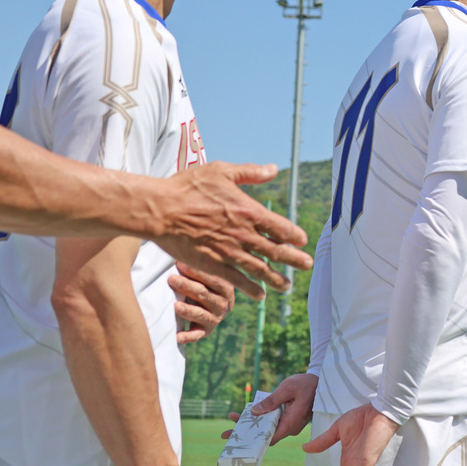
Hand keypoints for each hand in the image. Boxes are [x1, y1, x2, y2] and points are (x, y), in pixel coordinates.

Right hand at [152, 162, 312, 300]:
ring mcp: (229, 251)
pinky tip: (260, 296)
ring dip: (276, 278)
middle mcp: (243, 234)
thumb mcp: (221, 171)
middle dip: (294, 260)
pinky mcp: (213, 265)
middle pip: (276, 251)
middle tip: (307, 265)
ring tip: (287, 285)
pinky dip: (250, 289)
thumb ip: (250, 172)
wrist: (159, 209)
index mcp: (248, 211)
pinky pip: (237, 280)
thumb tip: (273, 169)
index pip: (280, 227)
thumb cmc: (187, 187)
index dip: (294, 236)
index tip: (301, 241)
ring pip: (260, 269)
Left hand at [171, 262, 234, 343]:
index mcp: (227, 288)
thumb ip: (200, 264)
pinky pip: (197, 335)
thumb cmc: (202, 281)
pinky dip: (187, 336)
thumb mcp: (207, 273)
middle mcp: (224, 304)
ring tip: (175, 306)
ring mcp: (215, 318)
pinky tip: (177, 336)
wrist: (210, 304)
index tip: (180, 264)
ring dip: (188, 310)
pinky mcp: (205, 331)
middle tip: (171, 280)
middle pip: (206, 295)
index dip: (197, 272)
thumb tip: (181, 249)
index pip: (214, 279)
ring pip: (201, 314)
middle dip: (188, 287)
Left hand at [221, 373, 317, 444]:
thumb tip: (254, 411)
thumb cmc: (306, 384)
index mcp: (291, 422)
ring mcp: (290, 424)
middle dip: (246, 433)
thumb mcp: (287, 388)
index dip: (252, 440)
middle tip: (225, 434)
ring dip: (251, 424)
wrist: (321, 382)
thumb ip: (271, 400)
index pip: (270, 438)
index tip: (236, 439)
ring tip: (233, 420)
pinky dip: (260, 419)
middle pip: (265, 435)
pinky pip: (273, 422)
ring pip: (268, 429)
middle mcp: (290, 427)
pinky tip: (247, 413)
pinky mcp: (288, 419)